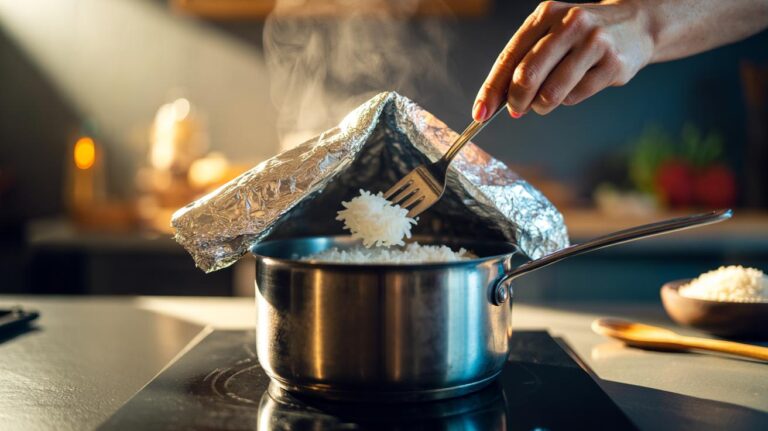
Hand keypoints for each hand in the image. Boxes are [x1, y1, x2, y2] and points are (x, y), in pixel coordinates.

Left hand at [473, 0, 653, 119]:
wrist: (636, 24)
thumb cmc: (582, 35)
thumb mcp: (550, 33)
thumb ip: (525, 61)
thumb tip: (499, 101)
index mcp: (546, 15)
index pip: (509, 57)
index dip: (492, 89)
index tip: (481, 113)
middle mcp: (570, 24)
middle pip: (528, 75)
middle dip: (516, 101)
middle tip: (516, 110)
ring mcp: (593, 43)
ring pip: (552, 92)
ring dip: (542, 105)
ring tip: (546, 101)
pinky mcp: (612, 64)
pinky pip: (576, 96)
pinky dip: (568, 100)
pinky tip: (575, 86)